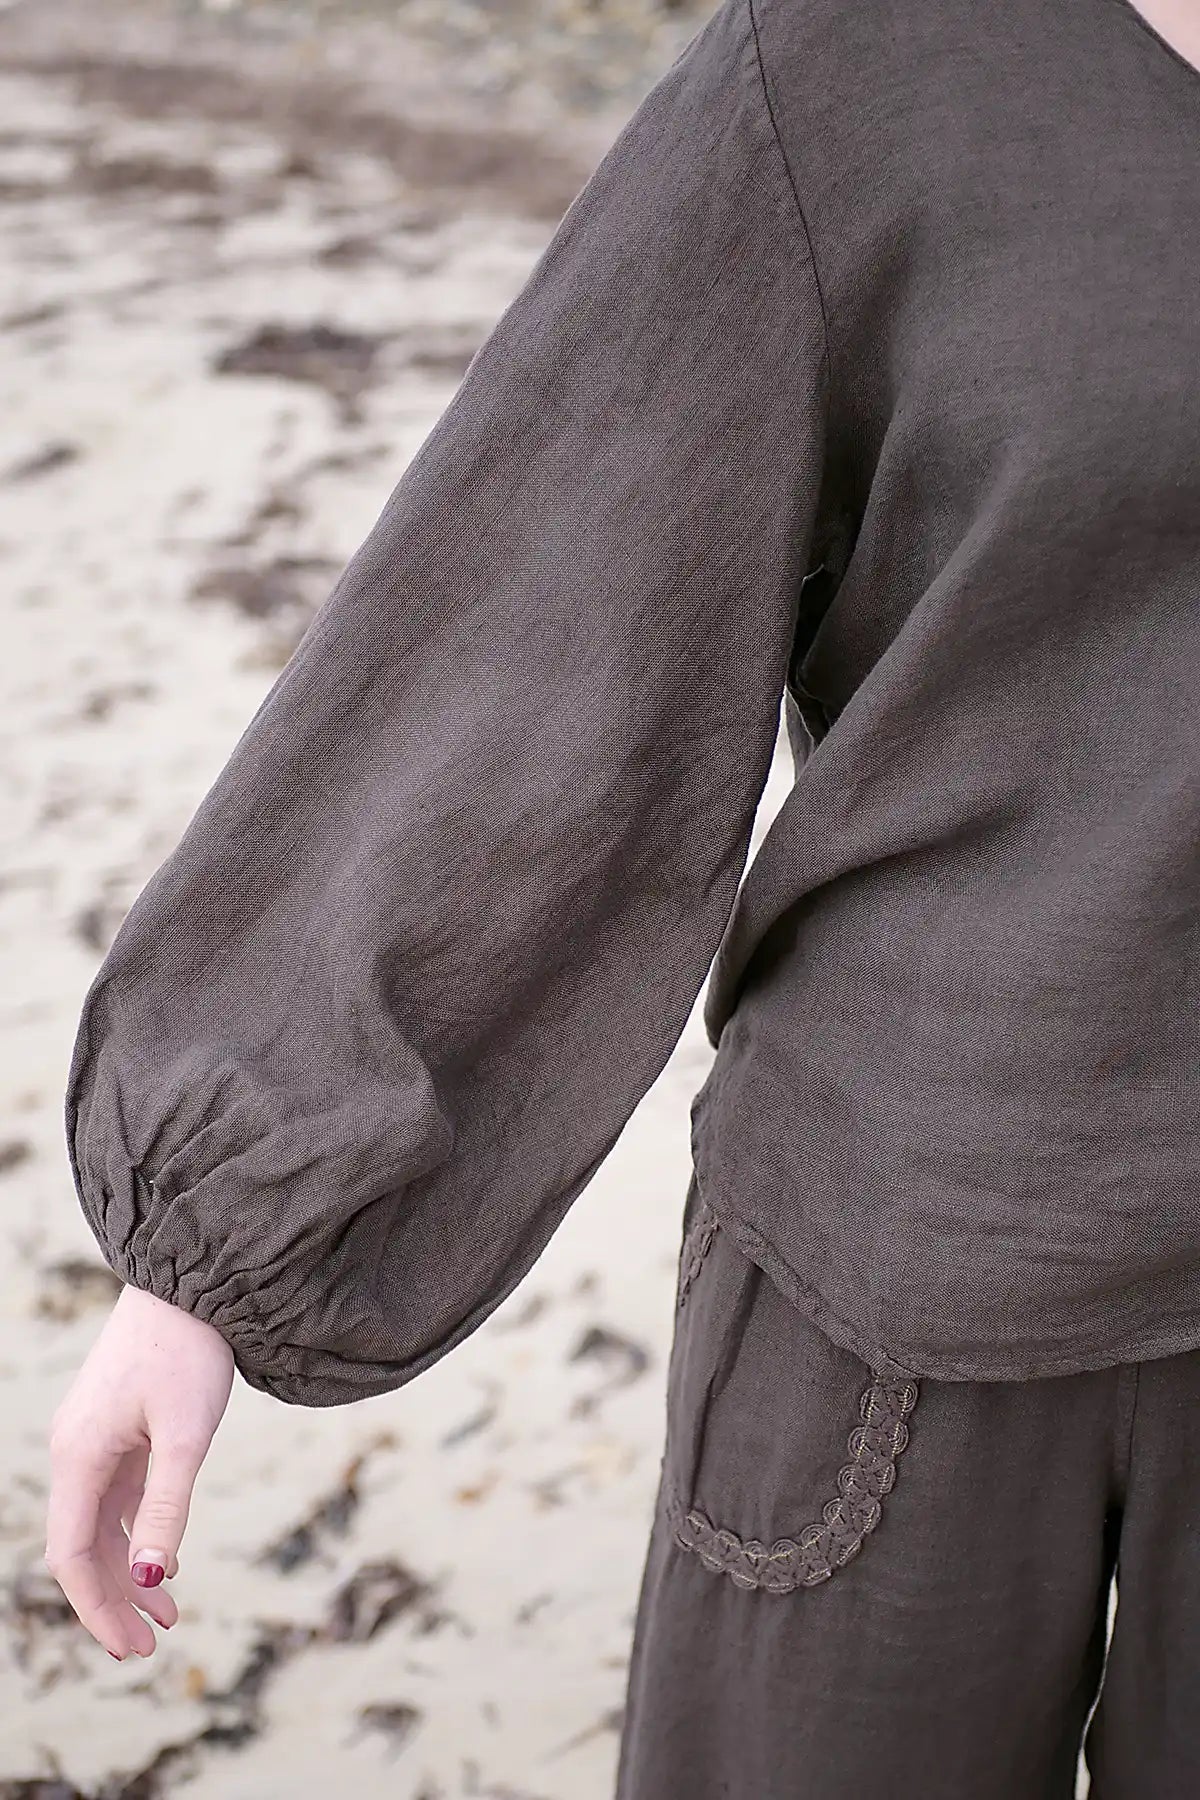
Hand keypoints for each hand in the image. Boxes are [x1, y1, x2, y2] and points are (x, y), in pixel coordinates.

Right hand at [45, 1282, 234, 1659]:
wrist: (192, 1281)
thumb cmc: (188, 1351)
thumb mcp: (186, 1436)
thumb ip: (167, 1506)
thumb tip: (152, 1577)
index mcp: (79, 1457)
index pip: (74, 1555)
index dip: (99, 1608)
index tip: (133, 1648)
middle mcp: (77, 1451)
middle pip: (84, 1547)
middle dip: (115, 1599)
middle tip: (153, 1645)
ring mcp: (96, 1438)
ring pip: (103, 1524)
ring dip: (132, 1570)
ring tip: (170, 1613)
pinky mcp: (119, 1426)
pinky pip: (120, 1496)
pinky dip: (140, 1532)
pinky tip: (168, 1557)